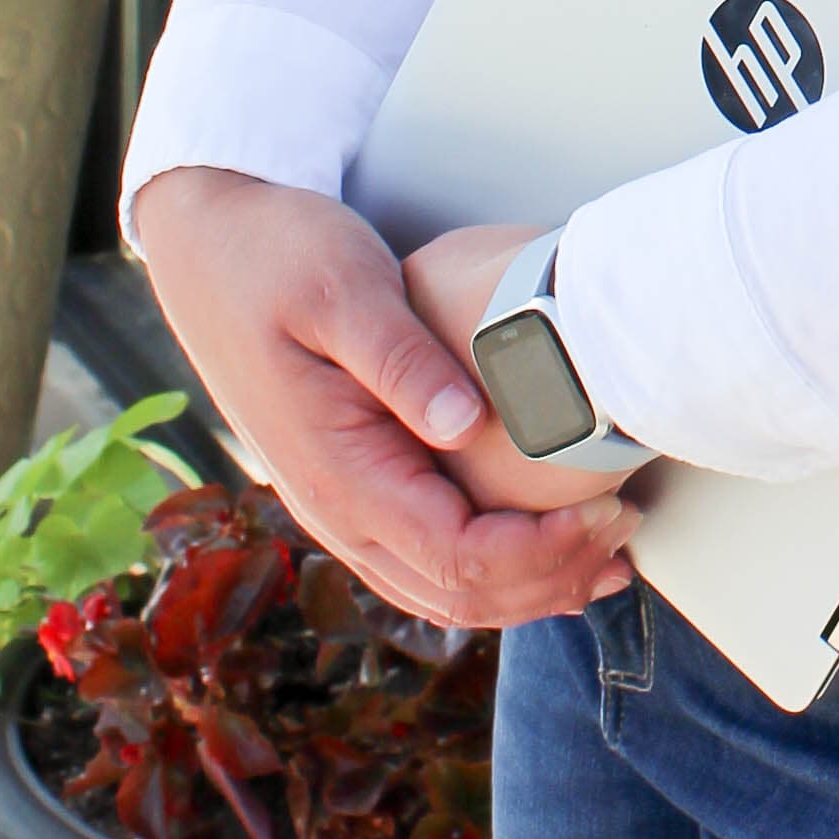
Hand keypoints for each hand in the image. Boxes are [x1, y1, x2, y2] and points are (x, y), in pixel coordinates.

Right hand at [134, 169, 634, 631]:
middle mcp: (334, 509)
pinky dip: (492, 568)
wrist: (211, 245)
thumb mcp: (344, 288)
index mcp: (337, 470)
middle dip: (550, 581)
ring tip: (607, 559)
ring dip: (526, 588)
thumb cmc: (278, 254)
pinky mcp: (354, 486)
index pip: (457, 555)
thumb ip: (401, 360)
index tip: (611, 511)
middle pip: (456, 593)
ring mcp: (340, 505)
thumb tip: (467, 424)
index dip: (544, 552)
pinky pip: (426, 560)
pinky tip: (544, 546)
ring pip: (440, 590)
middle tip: (627, 538)